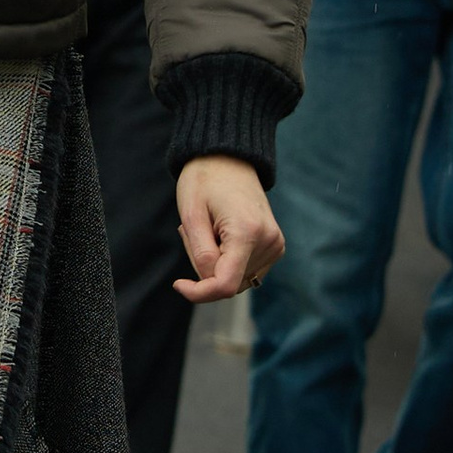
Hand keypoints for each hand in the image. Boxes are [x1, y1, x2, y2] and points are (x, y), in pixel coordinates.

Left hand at [174, 159, 283, 303]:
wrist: (229, 158)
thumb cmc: (205, 181)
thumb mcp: (191, 215)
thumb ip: (200, 253)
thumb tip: (209, 283)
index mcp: (248, 232)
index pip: (225, 285)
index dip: (199, 293)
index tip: (178, 284)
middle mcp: (268, 241)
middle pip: (228, 281)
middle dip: (204, 268)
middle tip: (193, 233)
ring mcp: (275, 244)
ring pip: (236, 278)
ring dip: (216, 264)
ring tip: (209, 229)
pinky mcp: (275, 246)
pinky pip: (245, 270)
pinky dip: (228, 260)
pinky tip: (221, 234)